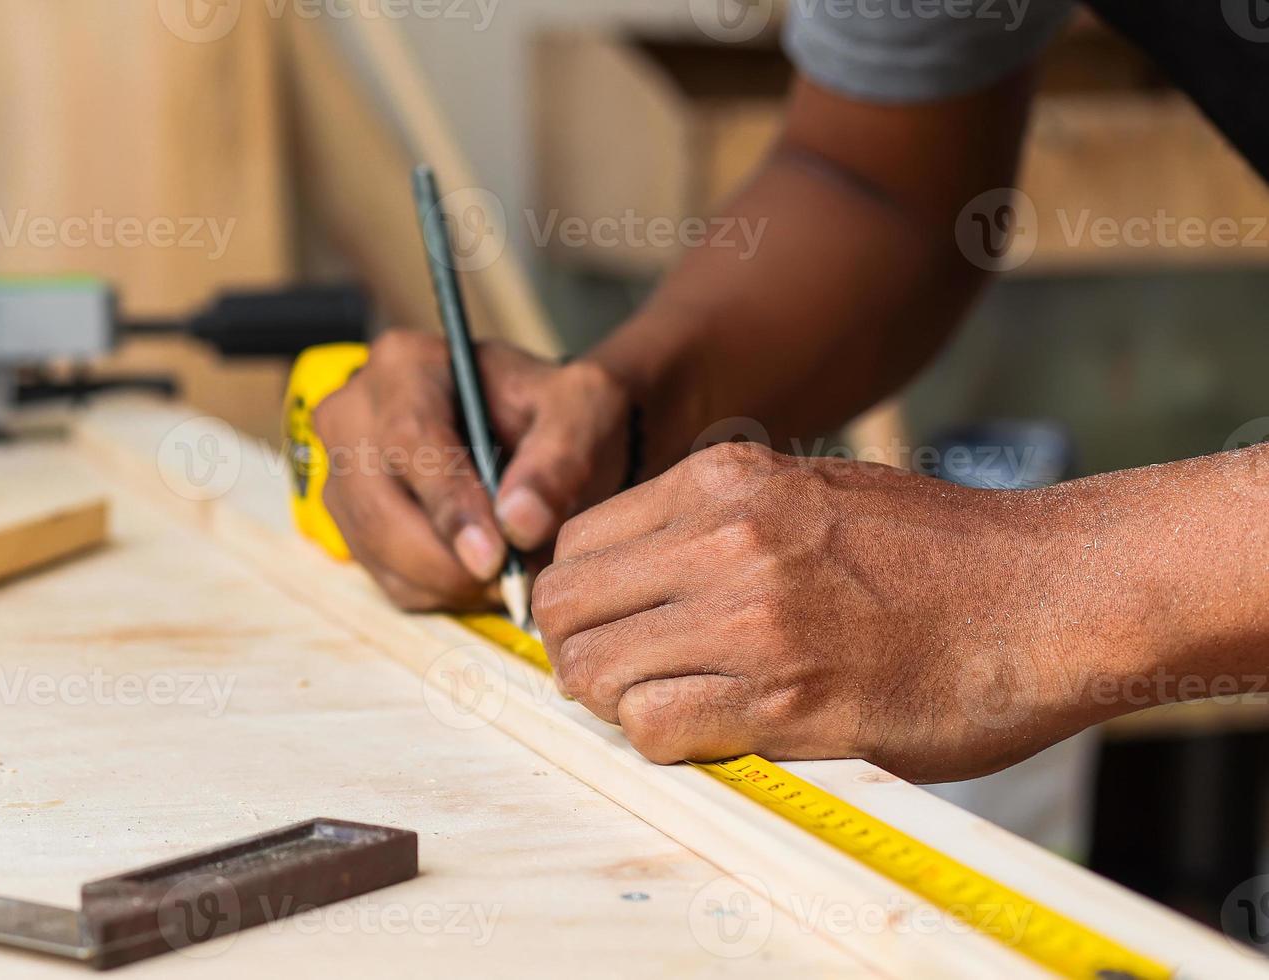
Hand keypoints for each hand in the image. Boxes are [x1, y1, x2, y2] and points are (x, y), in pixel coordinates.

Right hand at [314, 330, 630, 610]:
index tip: (494, 557)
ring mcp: (343, 472)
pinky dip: (440, 592)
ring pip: (379, 550)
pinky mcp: (352, 523)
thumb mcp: (581, 414)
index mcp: (405, 365)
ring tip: (513, 575)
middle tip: (515, 583)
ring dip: (449, 582)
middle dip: (449, 560)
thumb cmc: (555, 414)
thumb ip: (558, 461)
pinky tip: (484, 576)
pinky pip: (386, 578)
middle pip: (379, 505)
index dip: (450, 506)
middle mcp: (355, 413)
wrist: (540, 434)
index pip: (411, 439)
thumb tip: (520, 524)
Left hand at [532, 442, 1119, 782]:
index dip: (582, 598)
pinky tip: (711, 733)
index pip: (577, 543)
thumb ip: (719, 523)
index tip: (608, 627)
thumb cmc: (939, 552)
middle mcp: (724, 539)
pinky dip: (663, 741)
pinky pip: (655, 729)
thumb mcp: (813, 490)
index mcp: (724, 480)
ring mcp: (752, 618)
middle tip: (620, 678)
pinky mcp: (786, 699)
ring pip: (594, 673)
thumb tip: (640, 578)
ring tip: (667, 708)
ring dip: (615, 703)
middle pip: (566, 607)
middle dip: (576, 651)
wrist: (1051, 594)